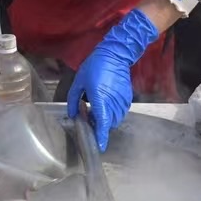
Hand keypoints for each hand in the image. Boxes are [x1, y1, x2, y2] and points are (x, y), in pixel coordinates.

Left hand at [66, 9, 158, 151]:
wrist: (114, 54)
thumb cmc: (94, 67)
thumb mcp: (78, 82)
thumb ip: (74, 101)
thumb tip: (74, 116)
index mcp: (100, 98)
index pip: (102, 123)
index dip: (101, 136)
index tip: (99, 146)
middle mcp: (113, 101)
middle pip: (109, 123)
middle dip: (100, 126)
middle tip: (90, 119)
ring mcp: (122, 99)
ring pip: (116, 119)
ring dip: (107, 120)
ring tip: (98, 110)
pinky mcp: (127, 96)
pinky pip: (121, 111)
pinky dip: (114, 113)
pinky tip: (107, 104)